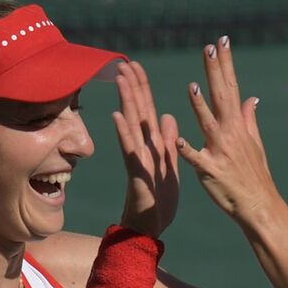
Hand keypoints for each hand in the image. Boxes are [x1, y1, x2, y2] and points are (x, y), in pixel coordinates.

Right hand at [113, 61, 179, 237]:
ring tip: (119, 79)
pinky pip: (130, 151)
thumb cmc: (159, 198)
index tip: (135, 65)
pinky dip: (124, 134)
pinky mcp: (137, 173)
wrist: (152, 225)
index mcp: (154, 145)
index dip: (142, 87)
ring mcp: (138, 159)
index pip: (147, 110)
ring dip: (126, 101)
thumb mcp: (170, 164)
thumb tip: (169, 116)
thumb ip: (168, 141)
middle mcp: (142, 148)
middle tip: (123, 62)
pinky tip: (117, 117)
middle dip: (131, 86)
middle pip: (137, 111)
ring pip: (131, 125)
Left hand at [175, 37, 277, 225]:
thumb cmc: (255, 176)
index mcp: (238, 126)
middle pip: (220, 97)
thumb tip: (250, 98)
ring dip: (200, 106)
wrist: (259, 205)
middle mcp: (230, 135)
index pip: (230, 87)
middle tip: (209, 48)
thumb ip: (248, 119)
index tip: (221, 41)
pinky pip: (196, 159)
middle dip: (215, 72)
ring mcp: (220, 152)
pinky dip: (188, 150)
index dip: (225, 64)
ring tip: (192, 85)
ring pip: (207, 124)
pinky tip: (177, 140)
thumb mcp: (254, 144)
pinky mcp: (210, 171)